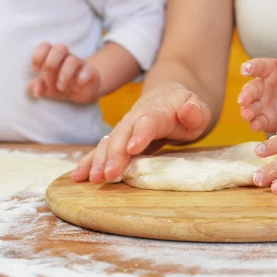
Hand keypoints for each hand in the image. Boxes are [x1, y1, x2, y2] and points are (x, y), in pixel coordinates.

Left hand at [28, 43, 99, 103]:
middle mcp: (67, 57)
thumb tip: (37, 90)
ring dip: (64, 75)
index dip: (38, 56)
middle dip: (51, 65)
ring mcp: (80, 64)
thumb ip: (37, 88)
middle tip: (48, 81)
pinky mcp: (91, 73)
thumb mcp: (46, 89)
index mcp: (53, 56)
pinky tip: (77, 88)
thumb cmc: (60, 86)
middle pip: (60, 49)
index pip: (45, 46)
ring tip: (61, 88)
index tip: (35, 70)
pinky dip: (81, 79)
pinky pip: (88, 71)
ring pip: (73, 60)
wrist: (82, 93)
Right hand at [71, 82, 210, 182]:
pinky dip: (88, 162)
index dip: (140, 134)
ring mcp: (124, 129)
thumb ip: (196, 111)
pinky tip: (79, 177)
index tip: (133, 149)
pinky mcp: (118, 140)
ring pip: (108, 143)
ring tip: (94, 179)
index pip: (148, 121)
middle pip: (122, 134)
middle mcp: (136, 118)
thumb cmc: (185, 108)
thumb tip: (190, 111)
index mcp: (158, 111)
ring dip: (98, 160)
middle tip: (108, 174)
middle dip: (114, 154)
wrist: (167, 98)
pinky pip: (100, 150)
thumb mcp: (198, 108)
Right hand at [238, 48, 276, 132]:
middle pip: (250, 89)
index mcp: (270, 70)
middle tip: (243, 100)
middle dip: (245, 95)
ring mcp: (263, 104)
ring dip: (247, 111)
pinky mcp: (267, 120)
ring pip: (250, 107)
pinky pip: (259, 122)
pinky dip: (255, 124)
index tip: (246, 69)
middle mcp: (263, 87)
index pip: (258, 67)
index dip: (251, 67)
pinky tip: (255, 126)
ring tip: (247, 116)